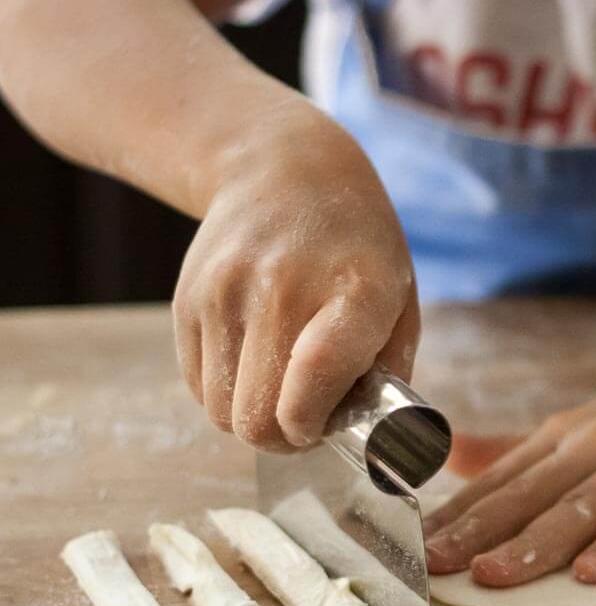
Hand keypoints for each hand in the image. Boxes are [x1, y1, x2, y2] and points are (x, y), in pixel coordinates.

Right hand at [172, 102, 418, 449]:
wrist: (281, 168)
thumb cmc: (356, 245)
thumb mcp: (400, 296)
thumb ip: (389, 371)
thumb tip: (362, 436)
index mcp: (353, 291)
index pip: (315, 377)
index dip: (311, 424)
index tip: (318, 426)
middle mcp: (280, 290)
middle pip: (256, 418)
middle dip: (282, 437)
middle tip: (303, 418)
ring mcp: (224, 294)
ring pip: (222, 414)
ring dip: (252, 417)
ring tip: (279, 388)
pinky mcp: (186, 301)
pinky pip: (198, 388)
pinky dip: (226, 393)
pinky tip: (253, 361)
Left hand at [424, 342, 595, 585]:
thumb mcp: (580, 431)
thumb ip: (516, 450)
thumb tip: (450, 454)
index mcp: (561, 437)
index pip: (498, 481)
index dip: (456, 515)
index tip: (412, 546)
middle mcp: (594, 445)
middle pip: (528, 494)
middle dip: (476, 531)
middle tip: (433, 565)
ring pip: (582, 506)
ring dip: (535, 543)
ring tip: (492, 576)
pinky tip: (592, 574)